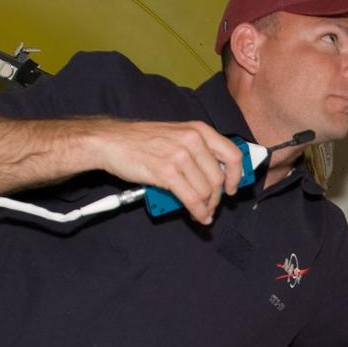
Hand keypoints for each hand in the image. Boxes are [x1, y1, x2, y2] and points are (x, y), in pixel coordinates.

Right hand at [89, 120, 243, 224]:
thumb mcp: (176, 135)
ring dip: (207, 207)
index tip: (232, 188)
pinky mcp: (167, 172)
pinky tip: (198, 216)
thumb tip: (215, 175)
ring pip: (206, 191)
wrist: (111, 141)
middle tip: (212, 207)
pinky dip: (198, 211)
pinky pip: (192, 199)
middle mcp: (193, 140)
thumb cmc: (142, 140)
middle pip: (218, 178)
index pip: (232, 154)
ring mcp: (180, 156)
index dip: (236, 175)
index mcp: (198, 130)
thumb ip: (197, 150)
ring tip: (202, 213)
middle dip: (217, 198)